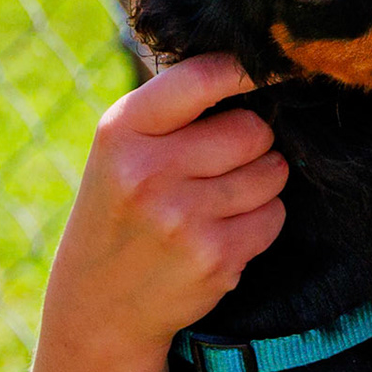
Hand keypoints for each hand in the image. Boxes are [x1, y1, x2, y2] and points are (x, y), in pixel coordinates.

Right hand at [46, 53, 286, 365]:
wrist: (98, 306)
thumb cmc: (121, 209)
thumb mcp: (121, 149)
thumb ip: (173, 107)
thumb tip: (257, 65)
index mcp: (122, 130)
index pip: (202, 78)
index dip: (247, 69)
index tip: (273, 69)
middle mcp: (149, 170)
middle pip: (252, 130)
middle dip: (254, 142)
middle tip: (226, 162)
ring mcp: (183, 217)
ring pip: (272, 172)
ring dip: (262, 182)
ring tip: (221, 199)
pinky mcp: (214, 258)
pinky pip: (273, 217)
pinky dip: (261, 222)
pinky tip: (224, 232)